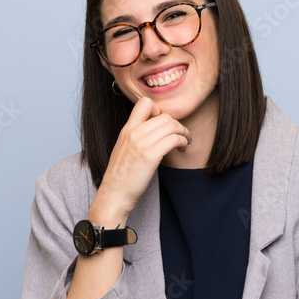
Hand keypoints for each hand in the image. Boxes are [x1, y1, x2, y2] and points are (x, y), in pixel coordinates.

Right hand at [92, 97, 191, 221]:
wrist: (114, 195)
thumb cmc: (121, 177)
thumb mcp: (124, 150)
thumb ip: (136, 138)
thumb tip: (154, 134)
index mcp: (126, 130)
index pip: (144, 104)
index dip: (159, 111)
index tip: (164, 125)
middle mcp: (134, 132)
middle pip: (165, 116)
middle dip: (178, 125)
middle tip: (182, 136)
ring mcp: (142, 143)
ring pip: (172, 125)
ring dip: (184, 133)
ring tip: (184, 142)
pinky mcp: (151, 155)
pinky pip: (174, 139)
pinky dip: (183, 141)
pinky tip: (182, 149)